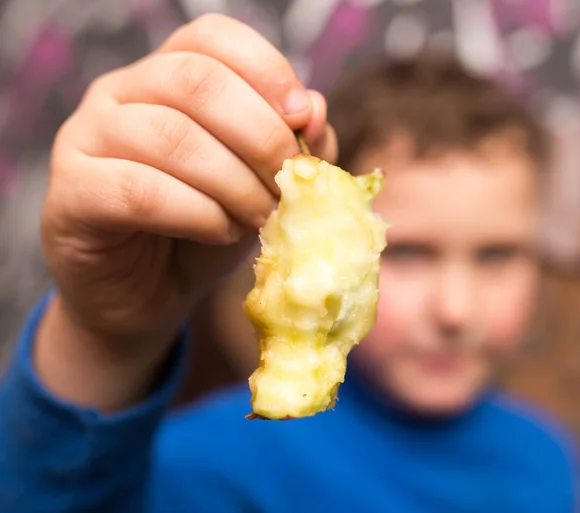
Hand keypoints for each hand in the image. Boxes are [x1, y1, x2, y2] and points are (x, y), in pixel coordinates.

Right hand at [35, 14, 336, 409]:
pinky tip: (221, 232)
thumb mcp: (258, 186)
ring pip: (170, 137)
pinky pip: (139, 191)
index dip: (267, 70)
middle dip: (260, 135)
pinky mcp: (71, 193)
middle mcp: (119, 92)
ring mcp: (87, 137)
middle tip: (287, 184)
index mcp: (166, 77)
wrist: (148, 293)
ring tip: (257, 217)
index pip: (212, 38)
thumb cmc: (204, 231)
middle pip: (196, 81)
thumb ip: (288, 147)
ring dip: (233, 183)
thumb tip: (313, 110)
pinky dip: (197, 214)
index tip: (302, 119)